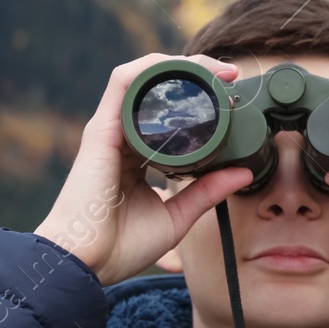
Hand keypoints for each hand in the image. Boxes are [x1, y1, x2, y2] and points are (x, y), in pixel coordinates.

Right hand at [35, 53, 253, 285]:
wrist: (86, 263)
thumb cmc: (120, 246)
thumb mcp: (177, 216)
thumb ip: (207, 192)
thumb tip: (242, 173)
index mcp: (137, 156)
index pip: (168, 115)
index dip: (199, 100)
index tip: (233, 98)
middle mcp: (123, 137)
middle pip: (158, 90)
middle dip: (196, 74)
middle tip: (231, 76)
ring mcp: (111, 130)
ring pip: (143, 78)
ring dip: (180, 65)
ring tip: (215, 69)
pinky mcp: (101, 129)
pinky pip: (123, 81)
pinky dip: (152, 69)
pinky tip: (181, 68)